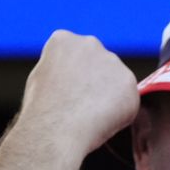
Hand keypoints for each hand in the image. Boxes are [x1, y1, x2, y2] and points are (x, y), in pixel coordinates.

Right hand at [19, 30, 140, 159]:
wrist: (57, 130)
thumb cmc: (43, 111)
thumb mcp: (40, 78)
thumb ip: (60, 68)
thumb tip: (72, 72)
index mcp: (63, 39)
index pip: (77, 56)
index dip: (74, 79)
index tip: (67, 94)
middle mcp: (90, 43)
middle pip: (100, 64)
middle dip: (96, 82)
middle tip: (82, 105)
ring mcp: (112, 61)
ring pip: (116, 81)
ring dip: (110, 96)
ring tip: (91, 114)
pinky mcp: (129, 82)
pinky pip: (129, 98)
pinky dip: (121, 111)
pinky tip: (104, 119)